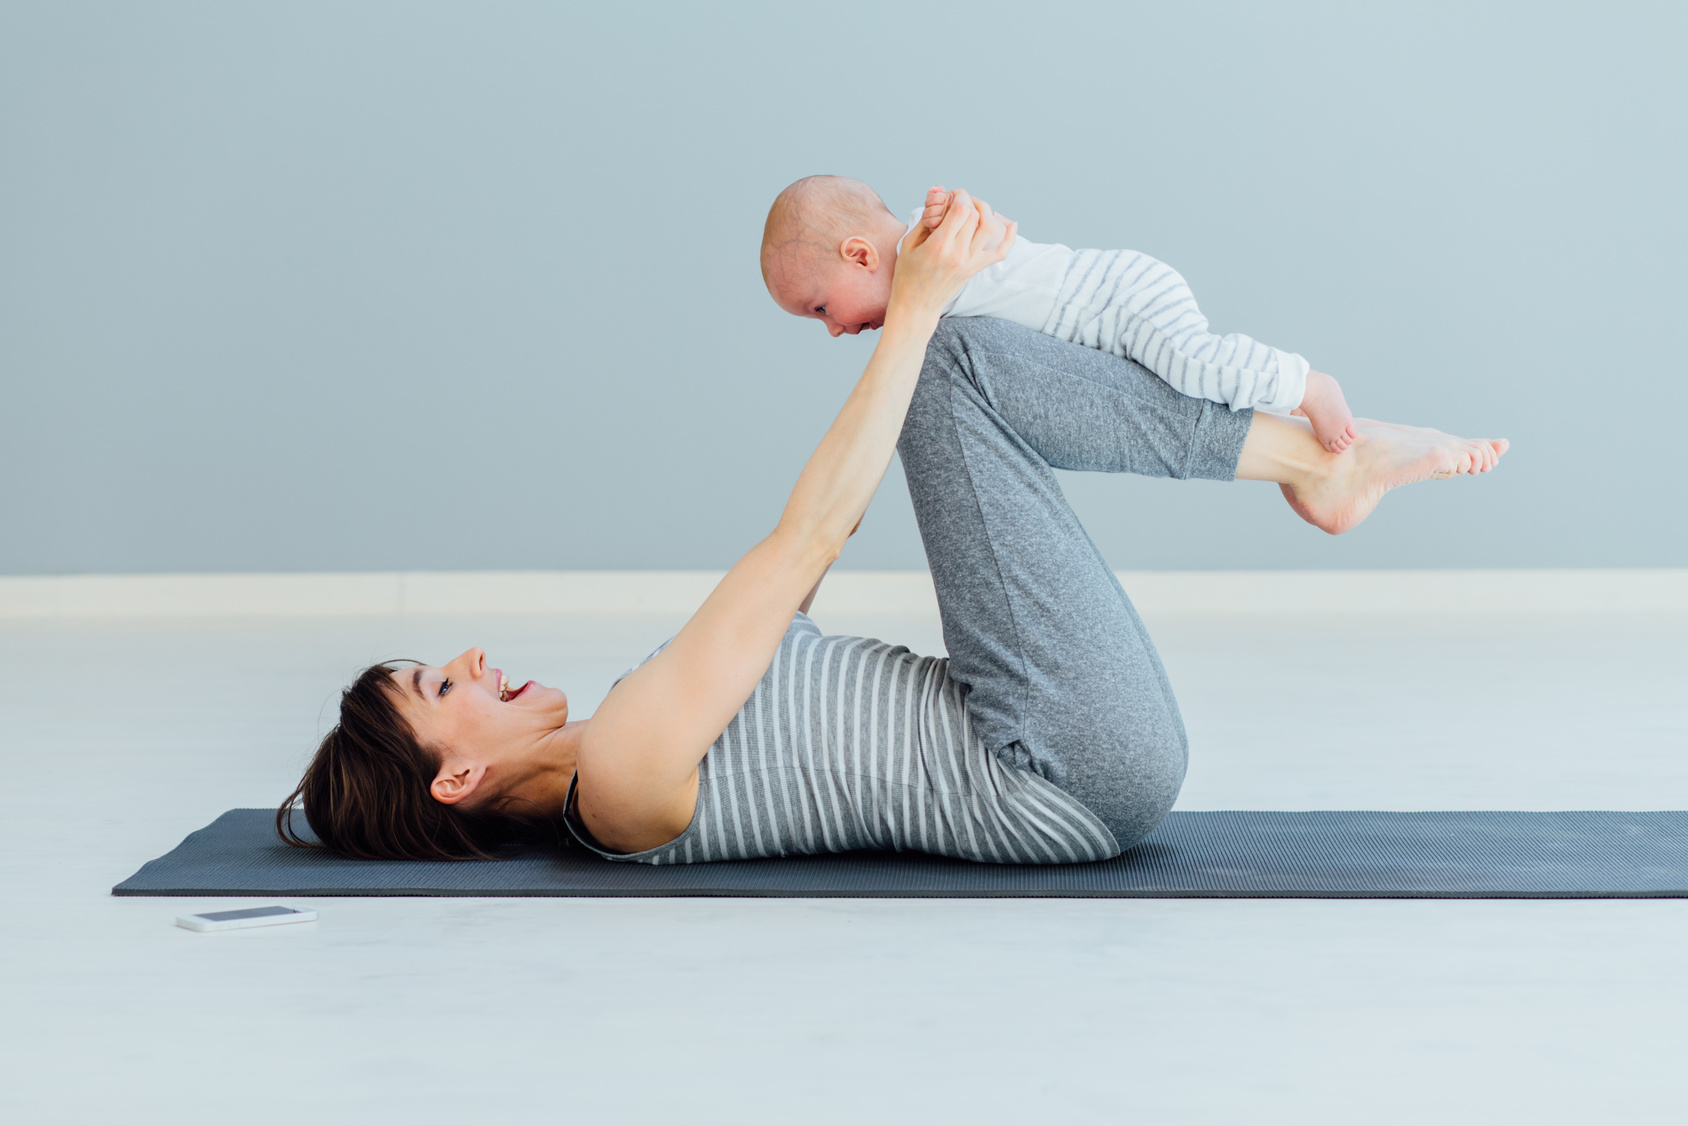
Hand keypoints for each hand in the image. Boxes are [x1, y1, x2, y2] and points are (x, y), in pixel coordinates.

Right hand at [889, 189, 1016, 323]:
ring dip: (985, 212)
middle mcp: (958, 254)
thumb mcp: (909, 244)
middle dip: (968, 201)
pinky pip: (1000, 252)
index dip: (960, 196)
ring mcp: (969, 262)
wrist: (917, 306)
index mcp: (939, 246)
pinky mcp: (975, 269)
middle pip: (975, 215)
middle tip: (958, 201)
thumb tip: (938, 198)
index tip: (952, 195)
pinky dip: (1010, 238)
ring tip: (974, 208)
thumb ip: (925, 220)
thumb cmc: (908, 275)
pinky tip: (1011, 224)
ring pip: (989, 228)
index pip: (961, 210)